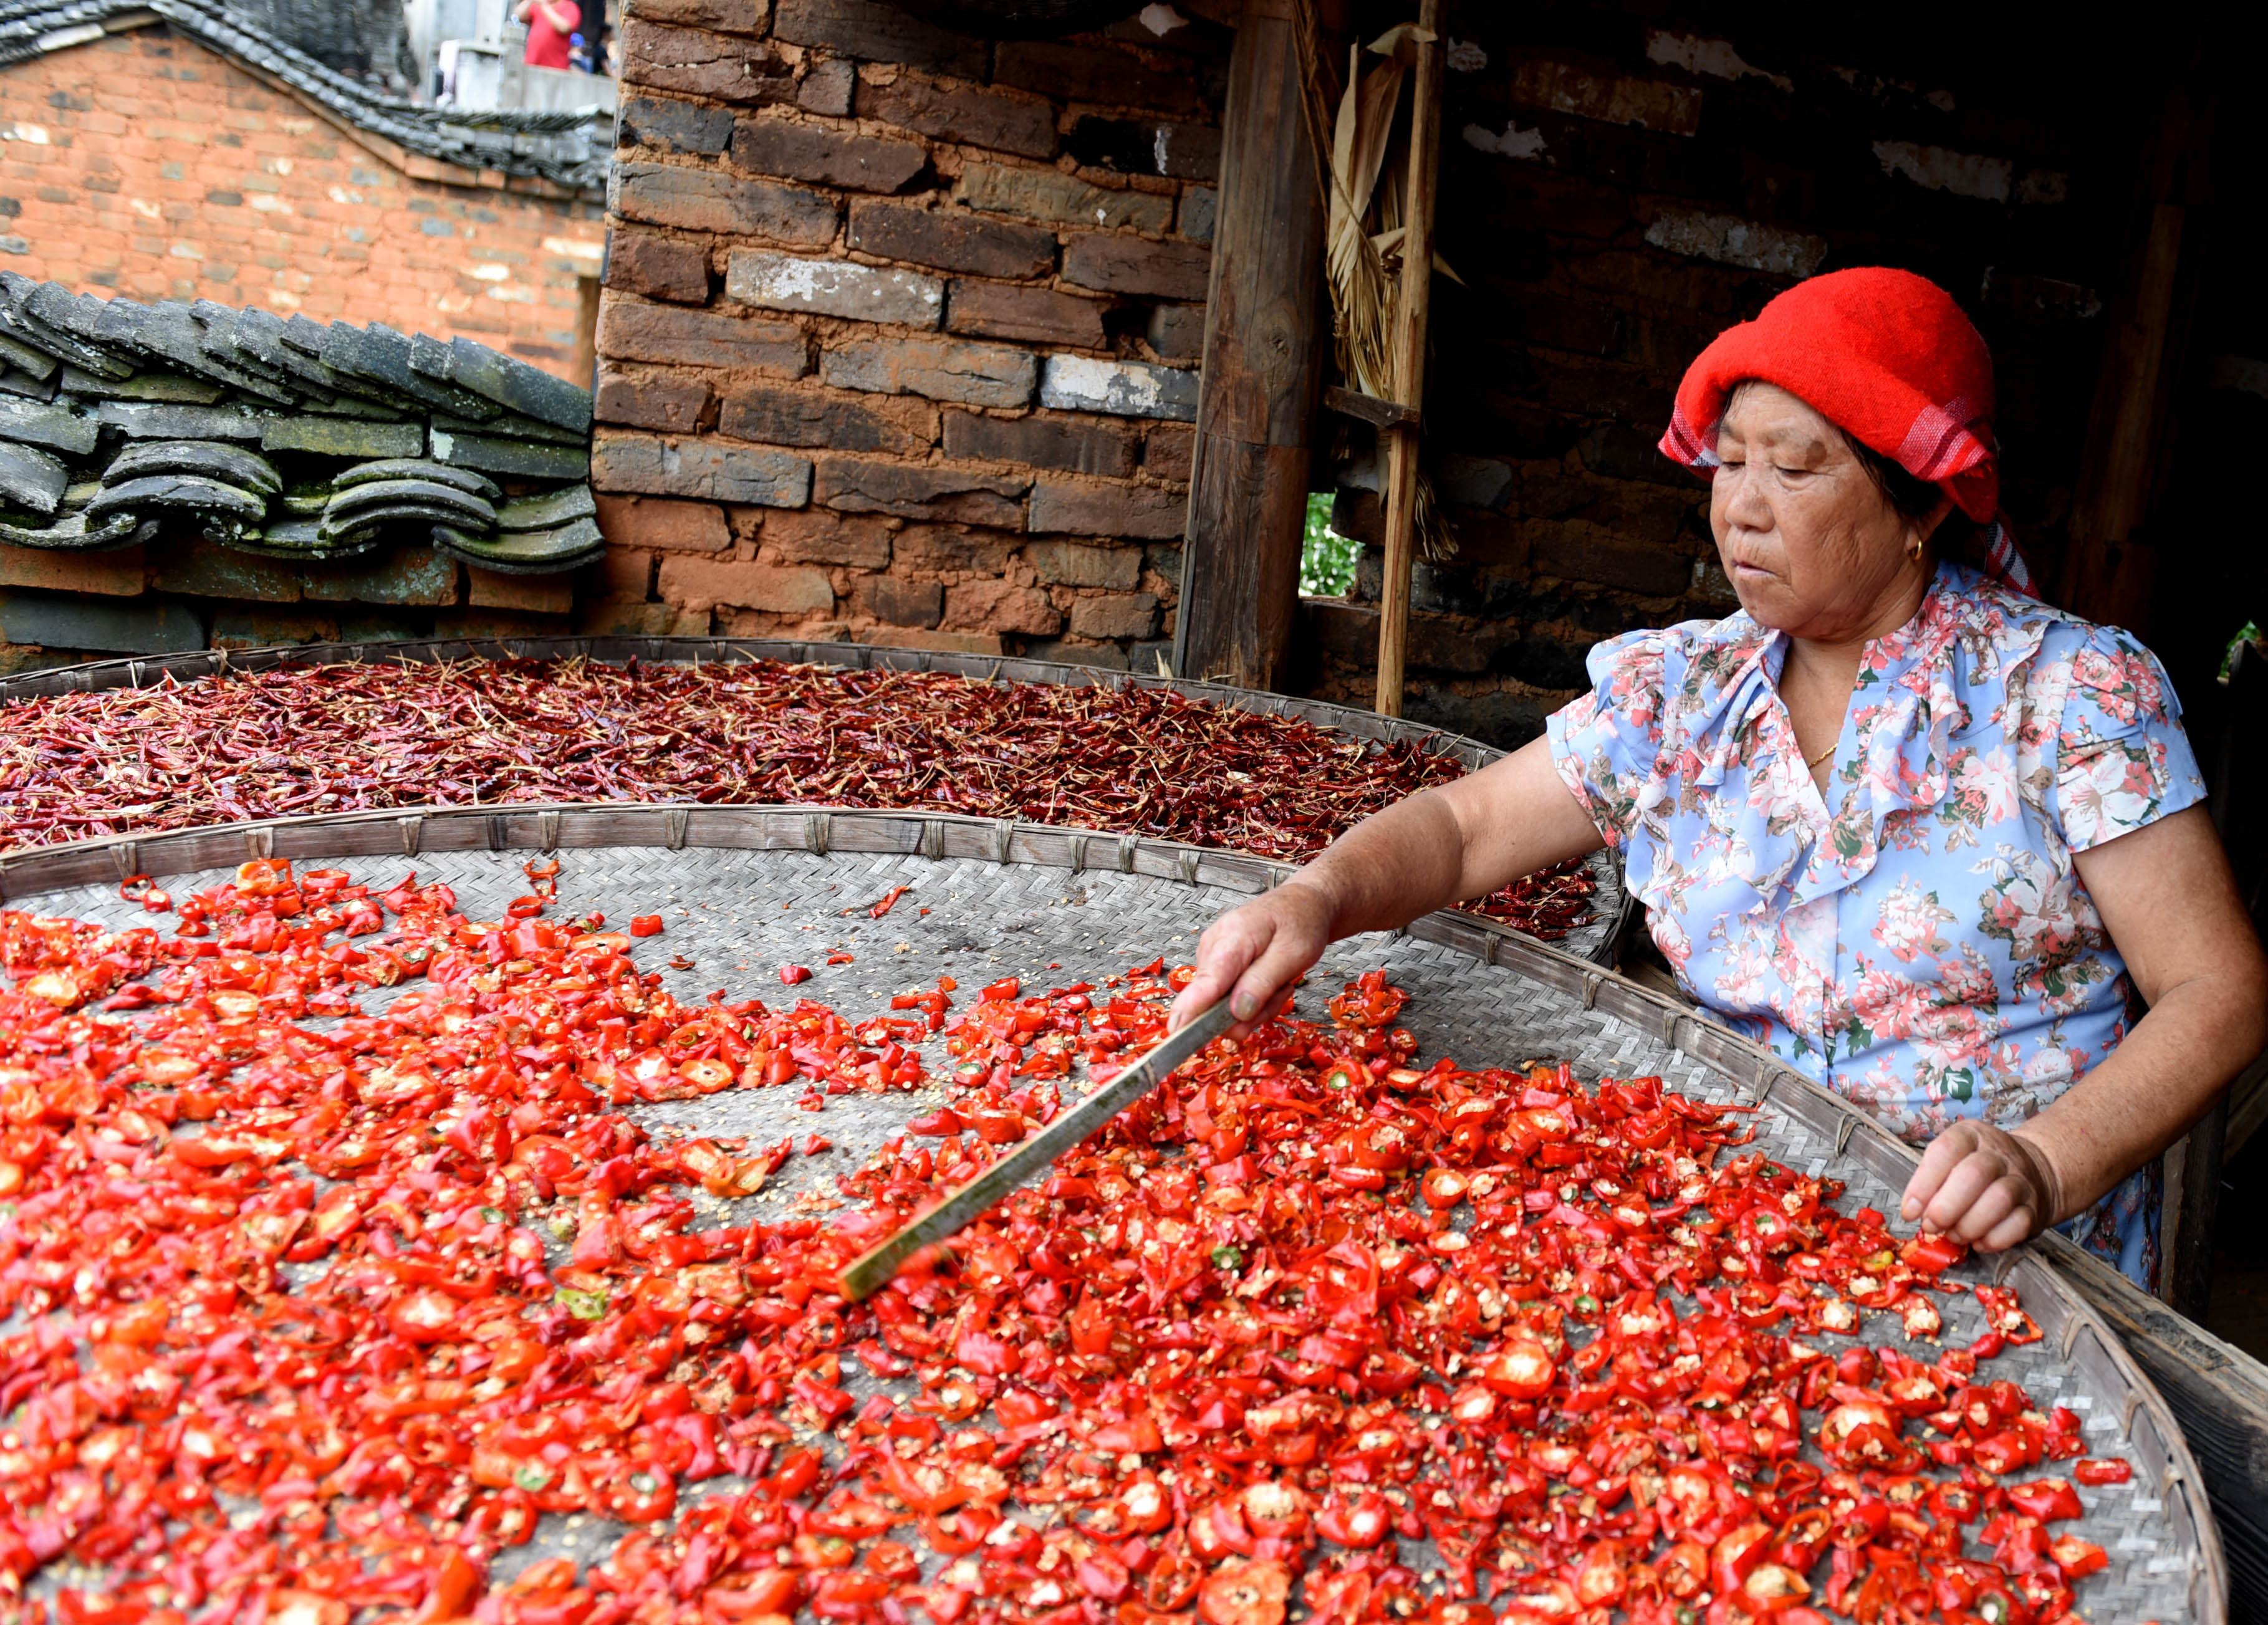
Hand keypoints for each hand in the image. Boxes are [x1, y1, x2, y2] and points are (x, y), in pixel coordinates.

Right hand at [1167, 882, 1335, 1037]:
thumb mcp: (1294, 954)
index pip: (1207, 981)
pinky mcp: (1216, 967)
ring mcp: (1212, 957)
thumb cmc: (1300, 924)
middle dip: (1251, 1011)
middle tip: (1281, 992)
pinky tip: (1269, 982)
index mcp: (1232, 938)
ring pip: (1223, 1006)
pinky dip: (1252, 999)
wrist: (1302, 904)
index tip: (1176, 1032)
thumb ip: (1263, 982)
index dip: (1190, 1009)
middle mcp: (1213, 947)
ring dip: (1256, 1006)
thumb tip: (1236, 1013)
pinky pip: (1228, 999)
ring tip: (1279, 983)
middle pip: (1215, 1002)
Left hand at [1900, 1121, 2064, 1251]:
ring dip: (1969, 1226)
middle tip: (1931, 1226)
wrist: (2036, 1171)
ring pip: (1999, 1200)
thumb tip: (1914, 1212)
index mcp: (1971, 1135)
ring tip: (1954, 1235)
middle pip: (1973, 1175)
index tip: (1910, 1212)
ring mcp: (2021, 1179)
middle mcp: (1999, 1154)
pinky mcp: (2035, 1207)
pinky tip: (1979, 1242)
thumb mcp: (1952, 1160)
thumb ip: (1932, 1181)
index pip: (1946, 1150)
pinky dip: (1994, 1239)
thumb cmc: (1978, 1168)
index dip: (1923, 1184)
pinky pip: (2018, 1225)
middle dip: (1945, 1208)